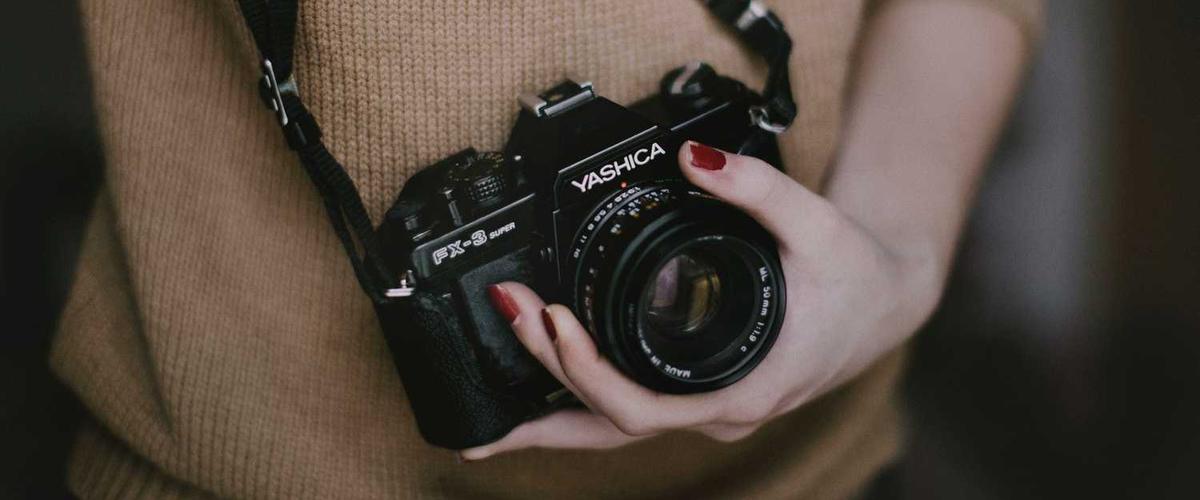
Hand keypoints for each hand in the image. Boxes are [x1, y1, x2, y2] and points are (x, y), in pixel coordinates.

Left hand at [462, 142, 941, 459]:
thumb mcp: (818, 224)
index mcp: (745, 388)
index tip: (551, 320)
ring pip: (616, 432)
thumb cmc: (856, 277)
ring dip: (553, 415)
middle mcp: (720, 412)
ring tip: (487, 420)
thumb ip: (758, 188)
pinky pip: (630, 414)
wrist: (885, 301)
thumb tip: (694, 160)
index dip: (587, 372)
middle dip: (548, 381)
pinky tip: (541, 397)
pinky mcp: (699, 395)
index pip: (642, 408)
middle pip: (613, 426)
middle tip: (508, 314)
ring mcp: (707, 410)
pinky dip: (581, 407)